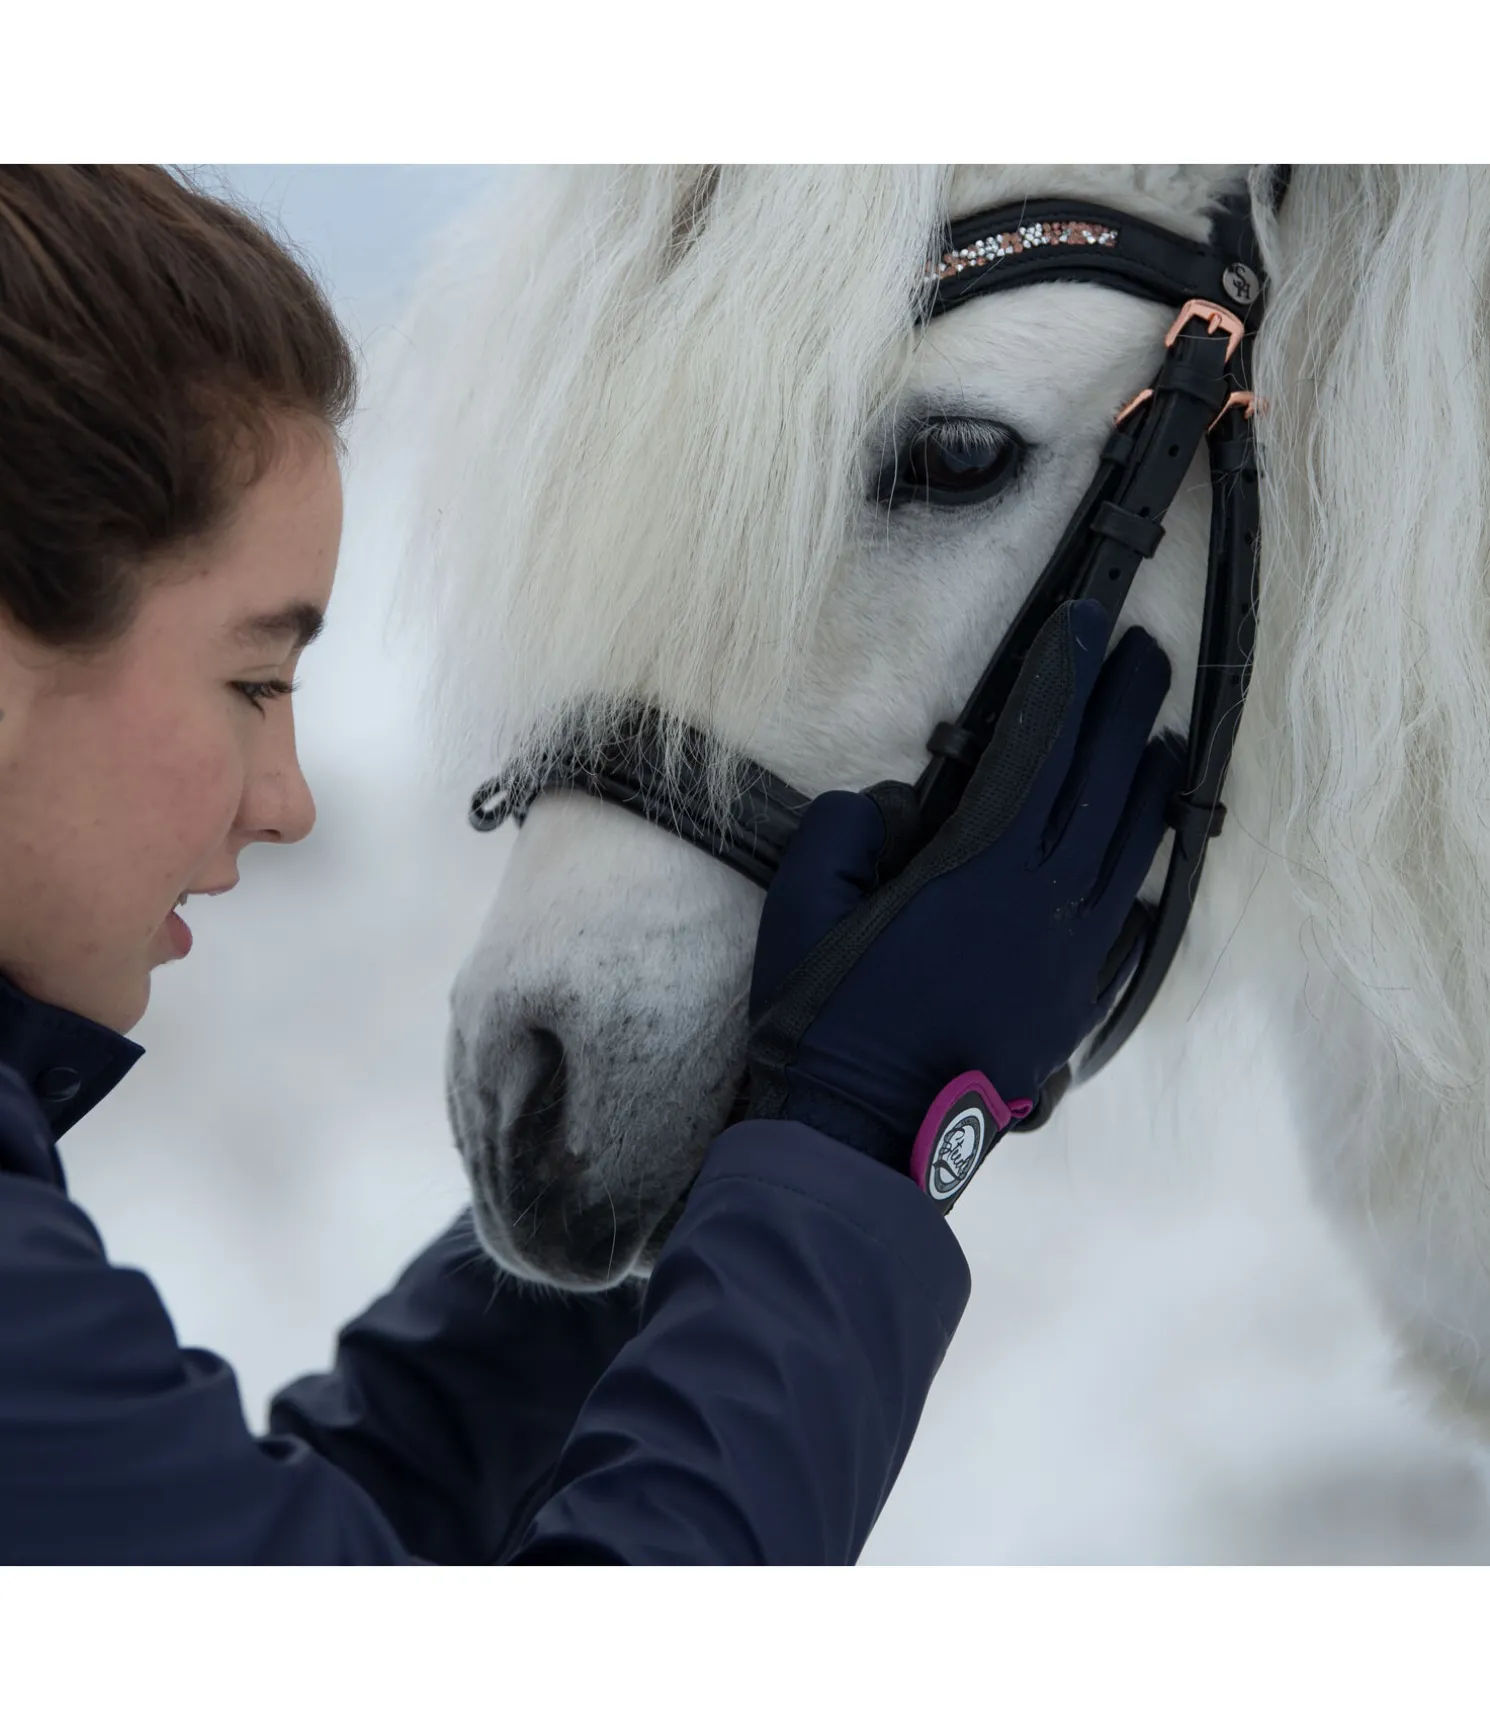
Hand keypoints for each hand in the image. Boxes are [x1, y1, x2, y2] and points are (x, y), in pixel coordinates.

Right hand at [745, 597, 1180, 1210]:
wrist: (866, 1136)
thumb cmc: (824, 1017)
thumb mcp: (801, 902)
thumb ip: (845, 829)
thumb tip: (891, 804)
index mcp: (980, 867)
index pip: (1036, 746)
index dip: (1063, 678)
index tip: (1086, 624)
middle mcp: (1045, 903)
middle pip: (1102, 783)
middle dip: (1124, 708)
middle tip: (1146, 653)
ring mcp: (1071, 957)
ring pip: (1131, 849)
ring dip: (1147, 783)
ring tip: (1163, 736)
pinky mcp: (1077, 1002)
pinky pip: (1130, 918)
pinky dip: (1145, 869)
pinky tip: (1151, 850)